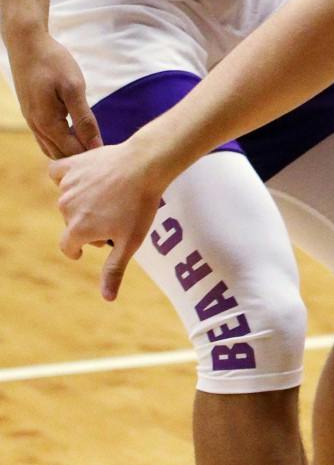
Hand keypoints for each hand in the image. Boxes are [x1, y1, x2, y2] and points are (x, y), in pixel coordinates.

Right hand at [9, 27, 101, 158]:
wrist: (27, 43)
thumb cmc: (53, 62)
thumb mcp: (74, 89)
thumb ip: (84, 119)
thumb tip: (95, 145)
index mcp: (47, 123)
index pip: (73, 152)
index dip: (92, 156)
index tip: (112, 154)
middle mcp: (36, 127)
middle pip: (61, 155)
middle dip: (82, 157)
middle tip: (105, 153)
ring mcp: (31, 121)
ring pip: (52, 148)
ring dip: (70, 151)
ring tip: (93, 145)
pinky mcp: (31, 114)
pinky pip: (46, 138)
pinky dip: (61, 142)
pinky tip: (76, 136)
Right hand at [49, 138, 162, 300]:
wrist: (145, 165)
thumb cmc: (140, 206)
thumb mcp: (130, 242)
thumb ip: (114, 270)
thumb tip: (107, 298)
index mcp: (78, 230)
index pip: (68, 247)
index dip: (78, 250)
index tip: (85, 249)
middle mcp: (66, 208)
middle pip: (71, 224)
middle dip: (87, 225)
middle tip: (113, 219)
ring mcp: (67, 186)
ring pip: (68, 201)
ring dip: (81, 203)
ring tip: (107, 198)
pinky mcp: (72, 166)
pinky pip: (57, 173)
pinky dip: (65, 178)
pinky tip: (80, 180)